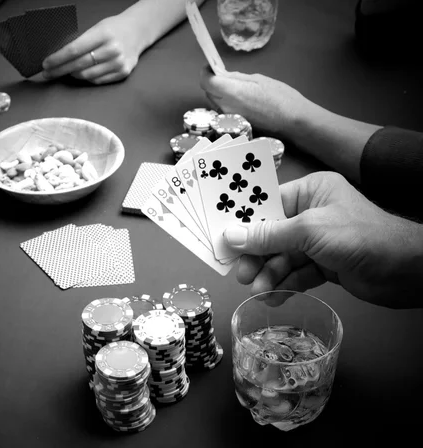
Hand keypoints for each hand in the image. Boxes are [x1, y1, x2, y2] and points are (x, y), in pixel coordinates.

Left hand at [41, 15, 143, 84]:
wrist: (138, 32)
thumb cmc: (112, 29)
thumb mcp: (97, 28)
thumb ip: (81, 43)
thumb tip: (58, 58)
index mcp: (103, 34)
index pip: (74, 50)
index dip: (57, 59)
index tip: (46, 64)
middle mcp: (112, 49)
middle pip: (78, 65)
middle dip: (60, 70)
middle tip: (47, 74)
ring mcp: (118, 63)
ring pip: (87, 75)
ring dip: (73, 75)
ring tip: (66, 72)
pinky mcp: (122, 73)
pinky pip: (98, 81)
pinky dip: (87, 79)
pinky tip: (81, 74)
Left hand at [199, 66, 308, 134]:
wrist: (293, 121)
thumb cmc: (281, 97)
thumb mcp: (258, 80)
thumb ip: (237, 78)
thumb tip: (224, 75)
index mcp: (233, 92)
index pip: (206, 82)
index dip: (205, 72)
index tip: (211, 66)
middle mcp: (227, 107)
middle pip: (208, 92)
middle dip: (211, 81)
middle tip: (222, 73)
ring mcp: (230, 118)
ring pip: (215, 102)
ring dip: (218, 92)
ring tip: (233, 85)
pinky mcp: (236, 124)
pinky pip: (224, 110)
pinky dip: (226, 102)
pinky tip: (240, 98)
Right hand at [222, 171, 422, 307]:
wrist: (408, 271)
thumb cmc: (363, 236)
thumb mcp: (309, 231)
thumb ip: (269, 235)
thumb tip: (233, 236)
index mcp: (310, 192)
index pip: (267, 205)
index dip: (244, 223)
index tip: (223, 238)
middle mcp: (311, 214)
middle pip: (270, 235)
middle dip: (255, 256)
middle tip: (240, 274)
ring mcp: (317, 240)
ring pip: (281, 257)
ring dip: (268, 275)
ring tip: (258, 291)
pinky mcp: (324, 264)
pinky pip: (295, 273)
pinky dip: (284, 285)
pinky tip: (274, 296)